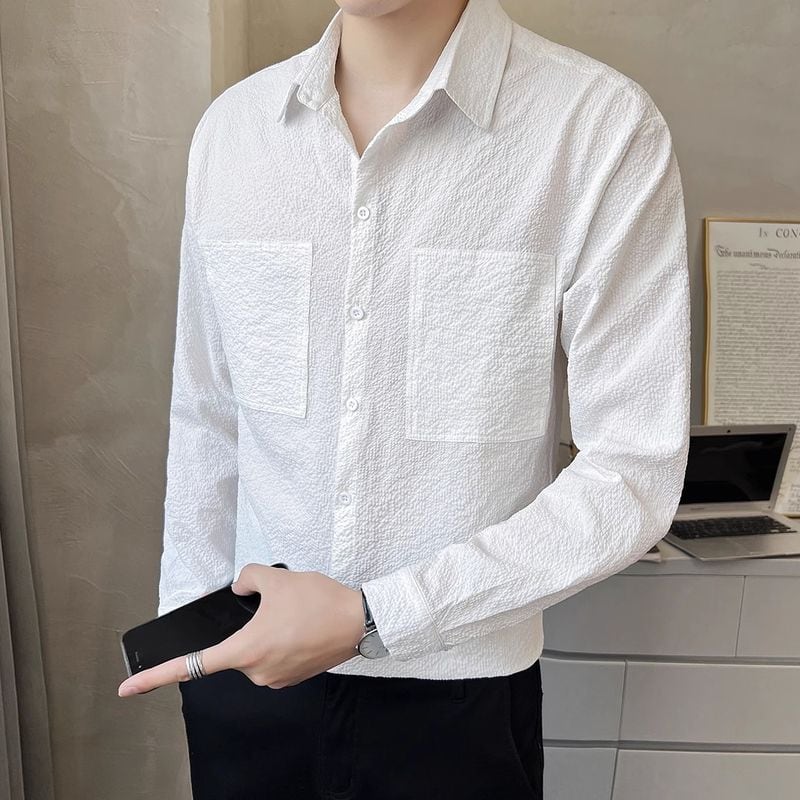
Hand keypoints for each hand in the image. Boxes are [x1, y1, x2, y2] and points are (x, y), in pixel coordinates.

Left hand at [117, 564, 365, 696]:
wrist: (360, 621)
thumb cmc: (319, 602)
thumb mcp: (276, 578)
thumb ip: (247, 577)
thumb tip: (242, 589)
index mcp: (245, 650)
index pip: (191, 666)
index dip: (155, 677)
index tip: (128, 689)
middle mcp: (256, 672)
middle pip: (235, 647)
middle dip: (249, 625)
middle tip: (279, 605)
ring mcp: (276, 678)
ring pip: (257, 649)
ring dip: (267, 632)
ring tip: (297, 613)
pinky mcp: (292, 678)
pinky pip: (274, 656)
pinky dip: (282, 640)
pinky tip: (302, 624)